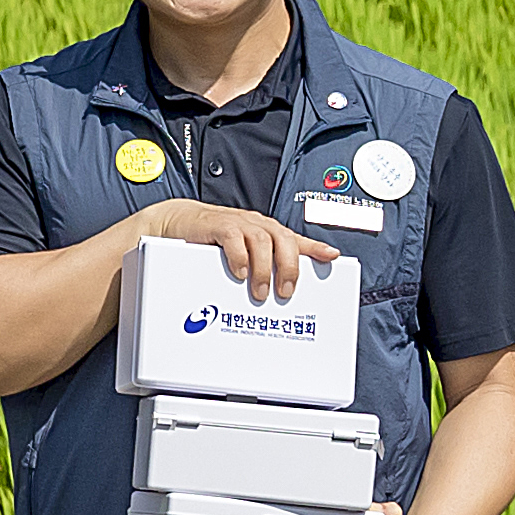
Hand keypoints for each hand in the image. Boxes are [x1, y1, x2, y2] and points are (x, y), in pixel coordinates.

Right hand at [133, 199, 334, 305]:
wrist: (181, 222)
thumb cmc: (216, 240)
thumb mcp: (244, 253)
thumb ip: (264, 266)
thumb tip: (283, 287)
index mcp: (267, 233)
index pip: (296, 239)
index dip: (316, 247)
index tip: (333, 257)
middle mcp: (258, 226)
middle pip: (284, 240)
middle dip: (289, 267)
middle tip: (285, 292)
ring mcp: (239, 224)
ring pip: (262, 241)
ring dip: (264, 269)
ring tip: (260, 290)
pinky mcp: (219, 225)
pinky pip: (234, 238)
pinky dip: (240, 256)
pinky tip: (240, 272)